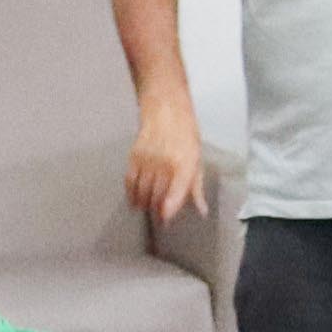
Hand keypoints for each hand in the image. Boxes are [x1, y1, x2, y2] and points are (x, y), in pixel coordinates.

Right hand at [125, 99, 209, 226]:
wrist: (166, 111)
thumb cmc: (185, 135)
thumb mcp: (197, 160)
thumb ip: (196, 187)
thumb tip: (202, 209)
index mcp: (184, 164)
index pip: (174, 193)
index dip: (168, 211)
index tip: (165, 221)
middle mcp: (164, 163)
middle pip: (156, 195)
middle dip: (157, 210)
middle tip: (159, 218)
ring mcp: (147, 160)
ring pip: (142, 191)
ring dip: (144, 204)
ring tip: (148, 209)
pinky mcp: (134, 156)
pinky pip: (130, 181)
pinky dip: (131, 193)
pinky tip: (135, 200)